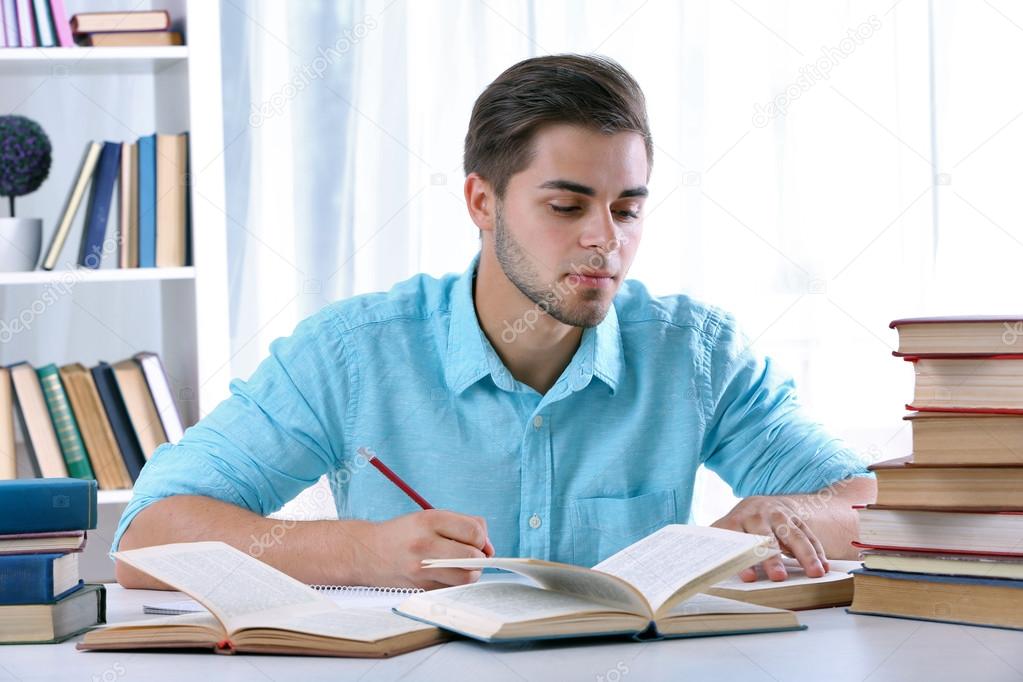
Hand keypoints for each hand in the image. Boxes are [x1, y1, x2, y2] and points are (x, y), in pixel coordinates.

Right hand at [358, 510, 494, 588]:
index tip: (478, 541)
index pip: (474, 531)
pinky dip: (456, 582)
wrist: (365, 552)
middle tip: (473, 555)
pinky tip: (446, 574)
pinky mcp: (420, 588)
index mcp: (429, 520)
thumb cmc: (404, 533)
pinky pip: (452, 588)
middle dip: (479, 557)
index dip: (482, 538)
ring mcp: (421, 569)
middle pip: (473, 557)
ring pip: (467, 577)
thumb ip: (463, 524)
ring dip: (471, 572)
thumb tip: (489, 545)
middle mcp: (425, 544)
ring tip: (462, 565)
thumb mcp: (429, 517)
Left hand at [710, 495, 828, 581]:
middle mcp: (757, 516)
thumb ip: (719, 549)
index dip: (743, 560)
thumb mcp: (724, 534)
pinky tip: (824, 567)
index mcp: (735, 521)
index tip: (749, 578)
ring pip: (793, 534)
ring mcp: (778, 515)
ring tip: (815, 573)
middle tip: (778, 577)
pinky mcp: (796, 518)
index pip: (738, 541)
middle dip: (772, 557)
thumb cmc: (738, 528)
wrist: (758, 504)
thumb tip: (706, 572)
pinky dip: (817, 551)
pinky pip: (808, 535)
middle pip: (766, 537)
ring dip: (805, 554)